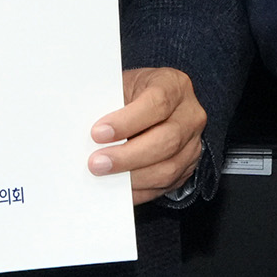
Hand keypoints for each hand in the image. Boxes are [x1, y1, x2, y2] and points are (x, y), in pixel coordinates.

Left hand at [89, 67, 206, 203]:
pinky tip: (117, 188)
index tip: (98, 133)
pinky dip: (139, 190)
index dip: (127, 121)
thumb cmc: (133, 94)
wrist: (156, 107)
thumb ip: (110, 104)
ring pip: (168, 168)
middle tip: (97, 163)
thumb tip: (83, 130)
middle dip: (127, 156)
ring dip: (132, 177)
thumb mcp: (123, 86)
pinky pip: (165, 186)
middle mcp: (190, 115)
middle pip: (166, 140)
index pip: (157, 103)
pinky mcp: (187, 168)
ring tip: (104, 176)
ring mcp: (192, 144)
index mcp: (174, 85)